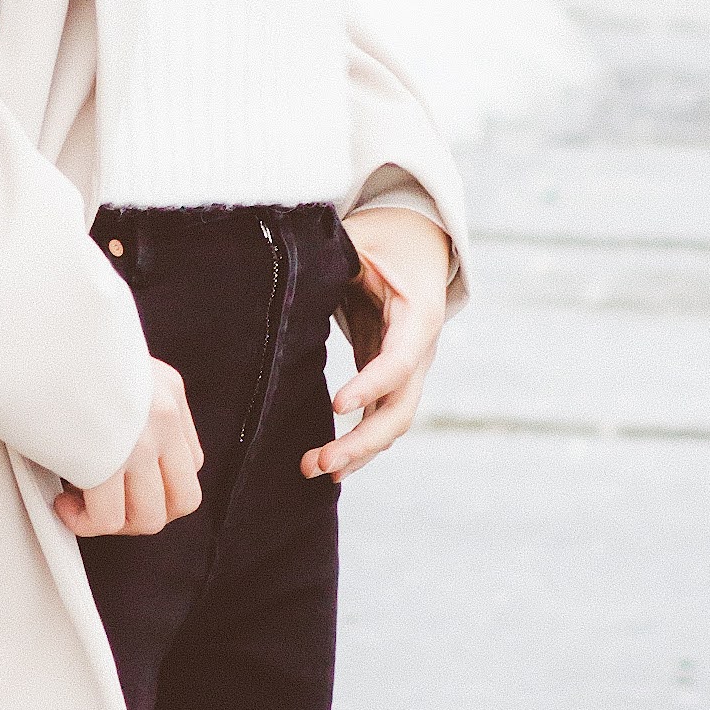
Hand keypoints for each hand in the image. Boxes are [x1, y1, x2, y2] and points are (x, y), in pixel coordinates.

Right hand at [53, 360, 204, 538]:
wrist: (32, 325)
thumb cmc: (55, 344)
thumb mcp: (108, 364)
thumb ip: (121, 403)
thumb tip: (101, 447)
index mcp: (167, 391)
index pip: (191, 463)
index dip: (156, 486)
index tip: (120, 482)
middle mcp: (164, 417)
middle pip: (183, 500)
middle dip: (142, 516)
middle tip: (107, 507)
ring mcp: (141, 440)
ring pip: (150, 517)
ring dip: (113, 523)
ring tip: (80, 506)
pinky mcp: (108, 460)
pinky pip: (108, 517)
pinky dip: (85, 521)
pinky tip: (64, 503)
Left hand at [304, 202, 450, 481]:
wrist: (416, 243)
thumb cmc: (384, 240)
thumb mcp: (360, 240)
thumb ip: (332, 257)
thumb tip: (289, 268)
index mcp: (417, 315)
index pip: (399, 361)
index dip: (371, 385)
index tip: (337, 405)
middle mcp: (420, 350)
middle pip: (401, 409)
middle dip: (362, 441)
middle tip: (319, 461)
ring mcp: (410, 370)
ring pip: (392, 423)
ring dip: (357, 452)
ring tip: (314, 469)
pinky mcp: (392, 380)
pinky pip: (380, 419)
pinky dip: (359, 446)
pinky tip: (329, 467)